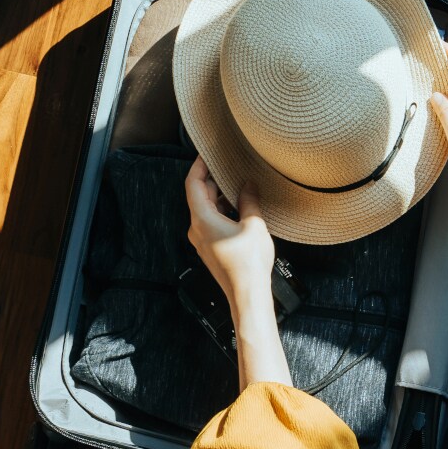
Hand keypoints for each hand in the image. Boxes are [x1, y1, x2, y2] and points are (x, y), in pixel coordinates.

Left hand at [185, 157, 274, 307]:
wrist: (247, 294)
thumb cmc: (249, 263)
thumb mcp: (254, 224)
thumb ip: (248, 200)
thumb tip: (247, 184)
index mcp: (202, 219)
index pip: (193, 183)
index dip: (199, 166)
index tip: (208, 153)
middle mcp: (197, 229)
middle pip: (199, 196)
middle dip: (213, 179)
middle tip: (227, 165)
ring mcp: (202, 240)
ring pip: (206, 210)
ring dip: (220, 196)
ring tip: (237, 184)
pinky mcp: (210, 248)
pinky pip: (212, 222)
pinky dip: (222, 211)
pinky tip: (239, 207)